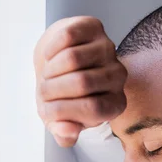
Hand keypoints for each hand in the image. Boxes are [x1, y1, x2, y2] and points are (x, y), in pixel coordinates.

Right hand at [33, 16, 127, 146]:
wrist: (56, 65)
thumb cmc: (60, 98)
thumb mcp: (60, 121)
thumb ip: (64, 134)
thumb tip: (68, 131)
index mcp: (115, 104)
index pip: (92, 109)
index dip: (62, 110)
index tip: (46, 110)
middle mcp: (118, 77)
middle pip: (82, 82)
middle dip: (52, 89)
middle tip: (43, 91)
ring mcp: (108, 50)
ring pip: (72, 59)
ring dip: (50, 70)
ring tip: (47, 75)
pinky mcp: (94, 27)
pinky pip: (67, 36)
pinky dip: (50, 49)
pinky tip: (50, 57)